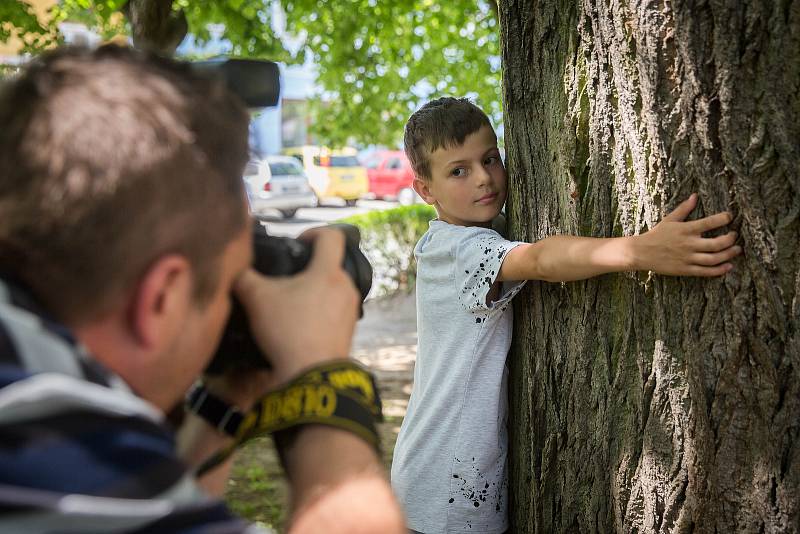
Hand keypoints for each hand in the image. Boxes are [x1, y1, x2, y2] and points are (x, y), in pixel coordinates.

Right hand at [233, 227, 360, 388]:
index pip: (332, 236)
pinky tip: (299, 325)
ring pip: (332, 290)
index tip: (297, 242)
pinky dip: (319, 313)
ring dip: (314, 291)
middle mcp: (346, 287)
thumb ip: (244, 276)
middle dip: (308, 268)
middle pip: (331, 265)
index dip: (313, 232)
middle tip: (285, 278)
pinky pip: (334, 312)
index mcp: (329, 272)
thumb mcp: (257, 299)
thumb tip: (234, 266)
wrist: (311, 375)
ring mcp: (351, 311)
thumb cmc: (288, 331)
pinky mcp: (349, 331)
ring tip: (290, 304)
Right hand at [632, 193, 741, 275]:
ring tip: (736, 250)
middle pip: (716, 243)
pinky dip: (719, 270)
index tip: (730, 216)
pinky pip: (706, 271)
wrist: (641, 252)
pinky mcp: (685, 270)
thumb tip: (695, 196)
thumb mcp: (669, 219)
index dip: (723, 218)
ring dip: (729, 254)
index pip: (709, 222)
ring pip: (714, 258)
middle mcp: (688, 244)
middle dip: (730, 239)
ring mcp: (687, 258)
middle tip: (734, 236)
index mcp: (685, 229)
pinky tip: (728, 266)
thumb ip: (684, 209)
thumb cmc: (656, 235)